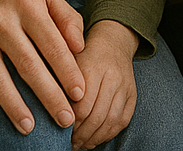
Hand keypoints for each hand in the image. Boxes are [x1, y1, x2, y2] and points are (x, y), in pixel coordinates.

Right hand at [0, 0, 84, 134]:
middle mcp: (3, 22)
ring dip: (14, 104)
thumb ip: (65, 17)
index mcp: (29, 7)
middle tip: (65, 119)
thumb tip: (81, 47)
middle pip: (28, 66)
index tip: (80, 93)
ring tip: (30, 127)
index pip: (53, 46)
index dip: (68, 72)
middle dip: (48, 95)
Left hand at [69, 22, 137, 149]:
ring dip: (94, 137)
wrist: (112, 43)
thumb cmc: (83, 55)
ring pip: (112, 120)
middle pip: (98, 116)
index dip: (69, 123)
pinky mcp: (133, 93)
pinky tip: (96, 138)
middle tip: (68, 143)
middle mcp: (113, 77)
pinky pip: (123, 120)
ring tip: (80, 144)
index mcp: (93, 68)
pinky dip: (109, 134)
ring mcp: (126, 86)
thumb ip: (59, 84)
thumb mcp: (67, 63)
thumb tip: (49, 116)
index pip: (82, 106)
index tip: (58, 130)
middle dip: (81, 135)